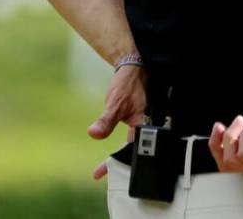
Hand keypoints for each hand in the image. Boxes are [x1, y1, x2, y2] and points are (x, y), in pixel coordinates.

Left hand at [87, 64, 146, 179]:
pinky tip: (117, 151)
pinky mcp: (144, 120)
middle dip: (120, 164)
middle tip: (103, 173)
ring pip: (136, 145)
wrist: (135, 69)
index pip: (130, 149)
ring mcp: (147, 123)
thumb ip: (106, 121)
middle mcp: (149, 125)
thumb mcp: (114, 103)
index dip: (114, 162)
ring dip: (123, 156)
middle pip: (136, 151)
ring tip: (109, 166)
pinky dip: (125, 146)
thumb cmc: (126, 85)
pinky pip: (136, 138)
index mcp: (145, 123)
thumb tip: (94, 134)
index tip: (99, 173)